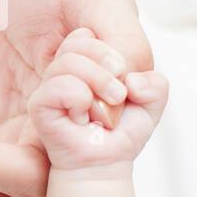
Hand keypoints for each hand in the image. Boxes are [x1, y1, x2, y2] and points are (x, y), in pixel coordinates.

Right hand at [28, 29, 168, 170]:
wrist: (107, 162)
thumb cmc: (122, 132)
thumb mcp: (151, 102)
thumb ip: (156, 83)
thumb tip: (132, 82)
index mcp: (84, 62)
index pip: (88, 34)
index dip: (111, 53)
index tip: (123, 78)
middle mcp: (64, 71)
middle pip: (80, 40)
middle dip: (110, 65)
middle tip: (119, 95)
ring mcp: (49, 86)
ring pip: (71, 61)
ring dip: (100, 84)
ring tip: (107, 110)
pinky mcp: (40, 105)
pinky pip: (62, 86)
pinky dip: (82, 101)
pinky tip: (82, 118)